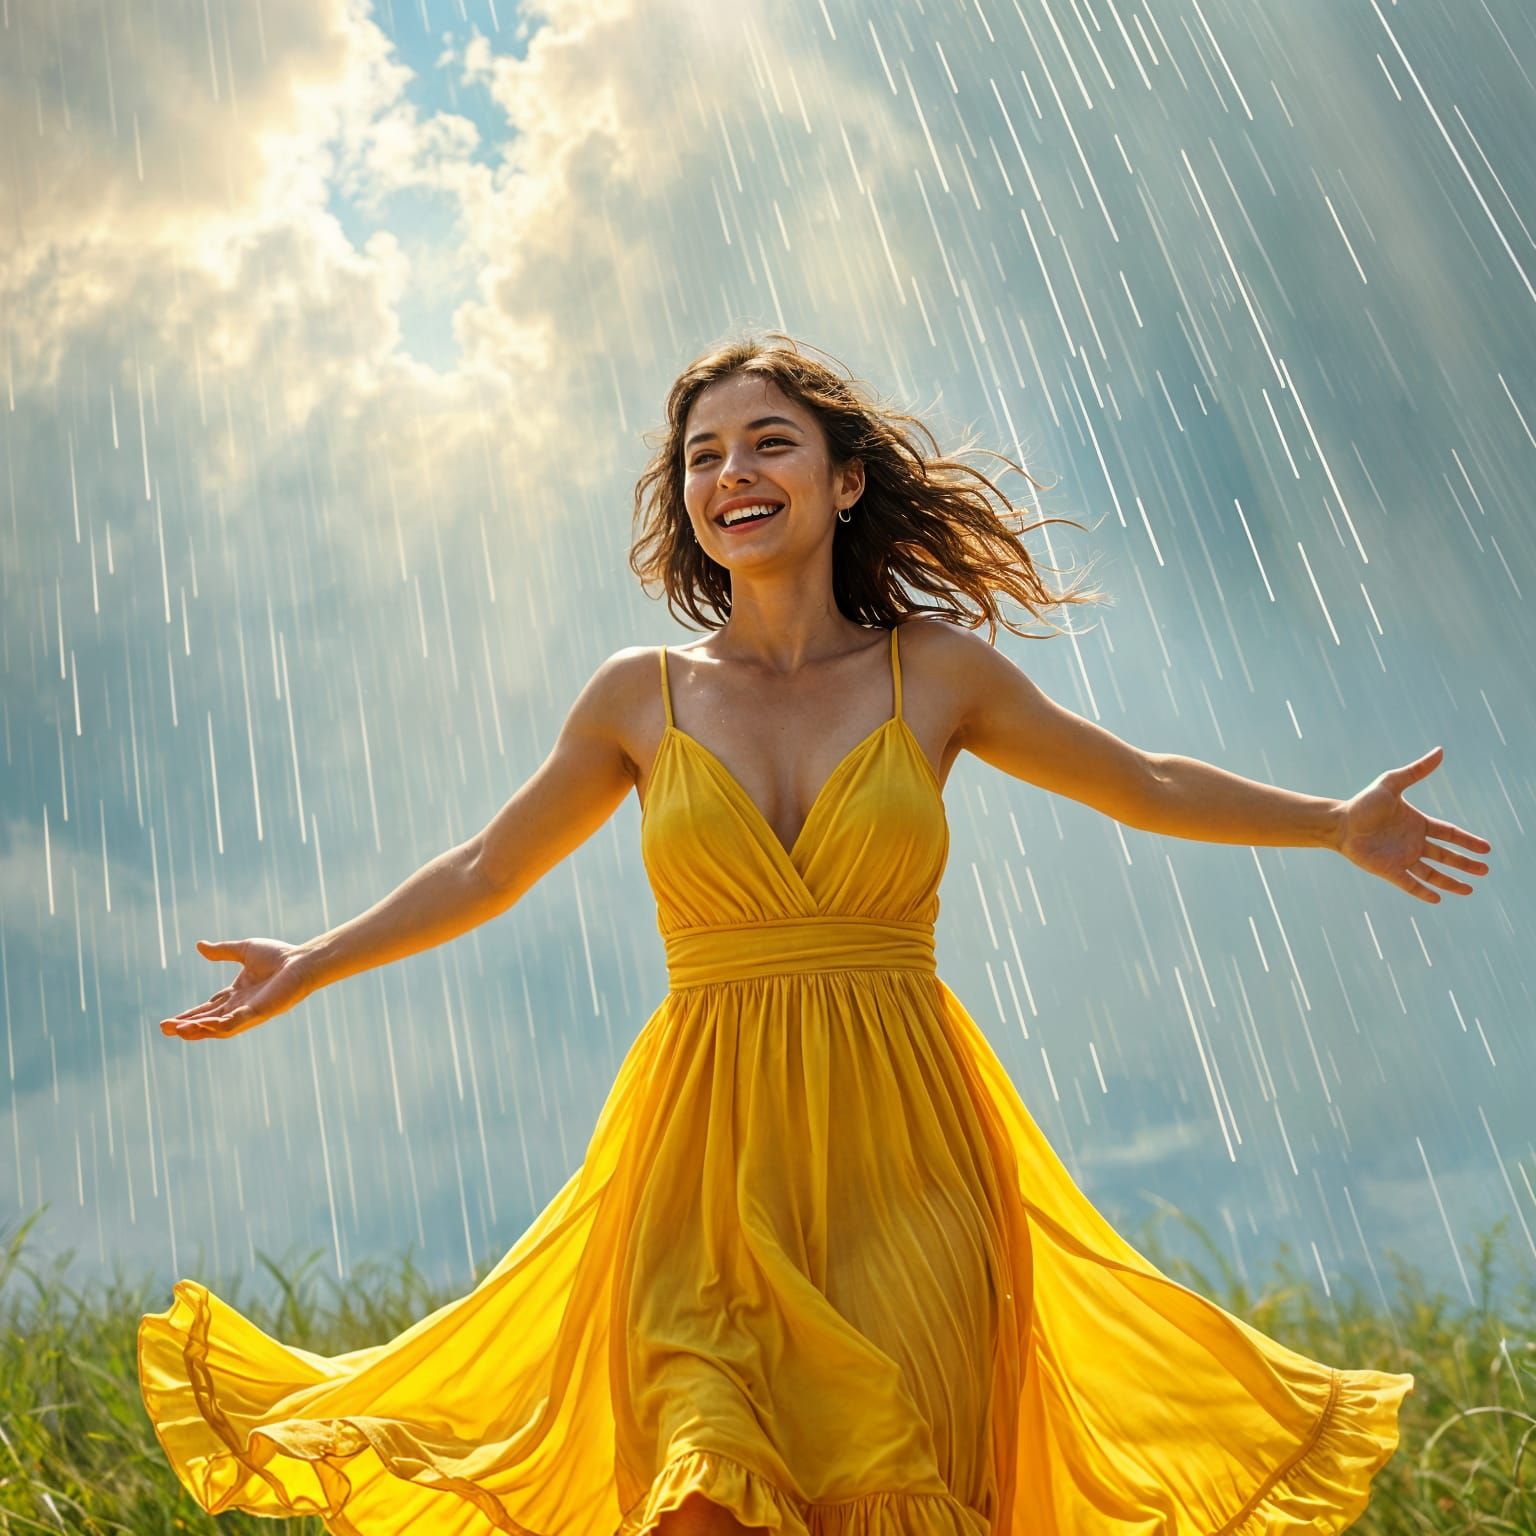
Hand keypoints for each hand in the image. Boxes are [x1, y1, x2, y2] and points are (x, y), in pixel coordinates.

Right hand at [158, 938, 314, 1041]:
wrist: (302, 960)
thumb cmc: (280, 955)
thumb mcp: (244, 950)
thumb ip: (222, 951)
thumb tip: (199, 945)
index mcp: (238, 994)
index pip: (209, 1007)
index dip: (190, 1014)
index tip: (169, 1022)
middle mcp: (242, 1006)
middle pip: (209, 1020)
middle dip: (187, 1025)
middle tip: (164, 1029)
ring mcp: (250, 1012)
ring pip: (218, 1027)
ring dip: (197, 1029)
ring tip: (176, 1030)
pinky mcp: (259, 1012)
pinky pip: (234, 1023)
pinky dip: (217, 1026)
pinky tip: (200, 1027)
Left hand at [1334, 746, 1491, 903]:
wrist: (1339, 822)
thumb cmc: (1363, 803)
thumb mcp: (1391, 783)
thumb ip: (1416, 771)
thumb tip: (1440, 751)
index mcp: (1417, 824)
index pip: (1449, 834)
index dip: (1467, 841)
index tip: (1486, 848)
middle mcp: (1413, 842)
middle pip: (1446, 856)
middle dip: (1465, 863)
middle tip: (1485, 871)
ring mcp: (1402, 857)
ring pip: (1432, 873)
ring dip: (1450, 881)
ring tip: (1469, 889)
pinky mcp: (1389, 870)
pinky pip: (1410, 884)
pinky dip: (1423, 892)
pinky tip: (1438, 898)